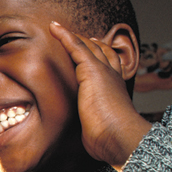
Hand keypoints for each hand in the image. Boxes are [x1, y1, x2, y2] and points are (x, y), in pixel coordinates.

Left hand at [49, 21, 150, 169]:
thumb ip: (96, 128)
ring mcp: (103, 72)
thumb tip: (93, 142)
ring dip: (74, 36)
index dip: (102, 56)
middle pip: (101, 52)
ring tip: (58, 29)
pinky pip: (76, 47)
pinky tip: (54, 28)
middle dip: (89, 43)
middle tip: (78, 36)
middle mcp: (112, 77)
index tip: (94, 49)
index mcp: (116, 89)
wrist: (118, 136)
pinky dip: (65, 35)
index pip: (109, 67)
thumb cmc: (110, 139)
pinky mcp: (91, 70)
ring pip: (88, 47)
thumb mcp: (101, 130)